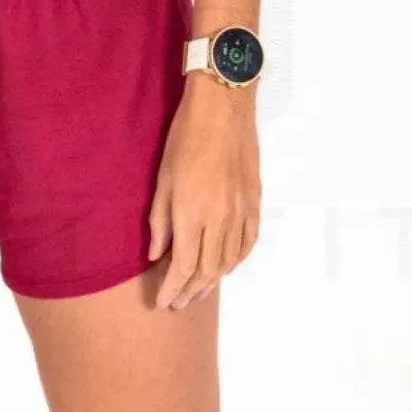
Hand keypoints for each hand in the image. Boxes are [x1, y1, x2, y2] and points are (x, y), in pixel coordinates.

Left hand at [146, 78, 260, 309]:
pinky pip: (249, 242)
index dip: (173, 289)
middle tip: (179, 303)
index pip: (184, 267)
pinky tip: (227, 267)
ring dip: (213, 281)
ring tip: (199, 292)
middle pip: (208, 270)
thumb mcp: (163, 179)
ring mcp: (241, 212)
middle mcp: (220, 218)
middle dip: (191, 291)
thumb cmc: (185, 138)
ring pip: (229, 260)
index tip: (163, 302)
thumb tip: (156, 254)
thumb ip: (160, 221)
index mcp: (192, 213)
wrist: (224, 108)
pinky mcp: (255, 202)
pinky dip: (237, 260)